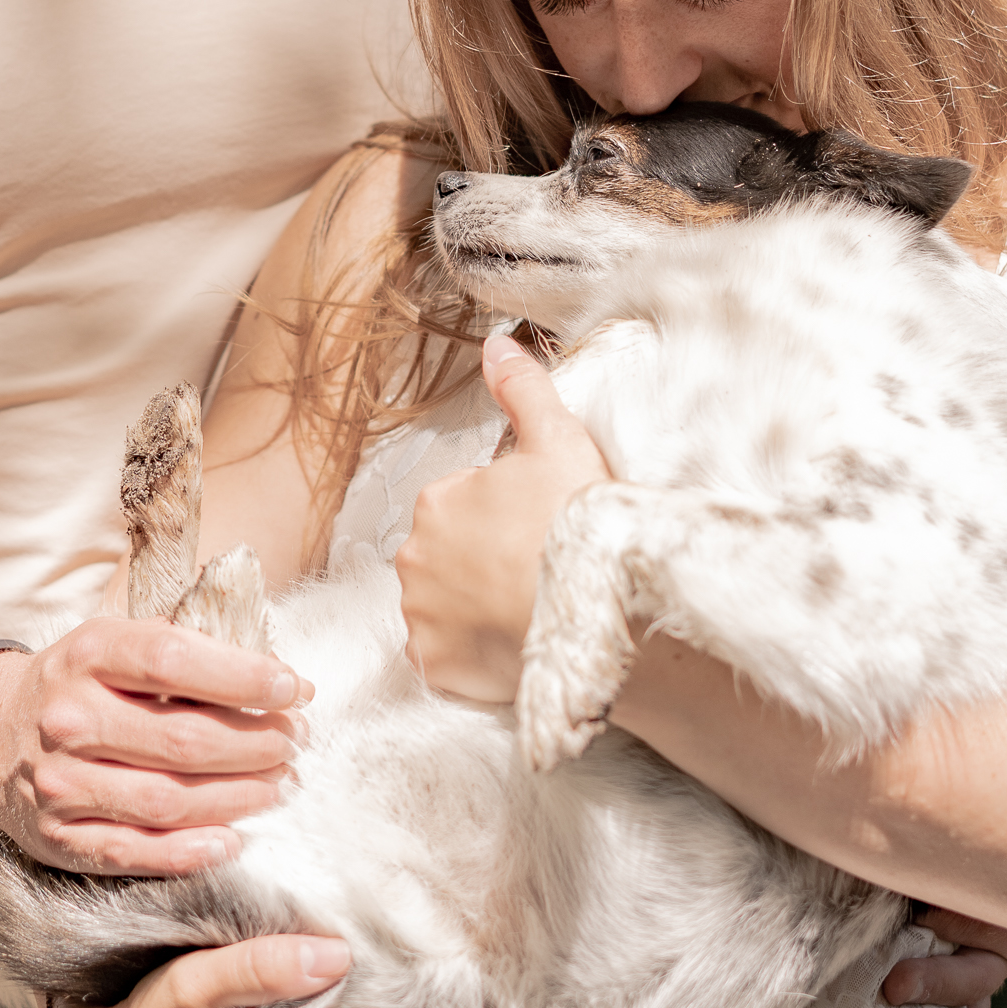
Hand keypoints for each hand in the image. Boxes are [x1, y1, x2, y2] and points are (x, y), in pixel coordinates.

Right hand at [0, 621, 308, 875]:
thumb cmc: (77, 682)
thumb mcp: (115, 642)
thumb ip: (184, 650)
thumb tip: (276, 675)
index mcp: (88, 653)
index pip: (175, 661)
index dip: (244, 676)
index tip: (295, 688)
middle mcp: (70, 717)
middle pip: (182, 738)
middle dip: (255, 743)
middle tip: (294, 742)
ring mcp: (59, 782)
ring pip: (166, 800)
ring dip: (237, 796)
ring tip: (277, 785)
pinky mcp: (58, 836)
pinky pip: (135, 851)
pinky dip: (191, 851)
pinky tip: (232, 839)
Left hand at [397, 332, 610, 702]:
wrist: (593, 612)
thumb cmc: (576, 524)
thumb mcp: (558, 438)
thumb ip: (521, 388)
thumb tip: (495, 342)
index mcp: (437, 500)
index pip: (464, 505)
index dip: (506, 516)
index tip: (540, 527)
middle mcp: (414, 556)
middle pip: (448, 555)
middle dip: (482, 561)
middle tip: (536, 569)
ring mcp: (421, 615)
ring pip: (442, 604)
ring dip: (473, 606)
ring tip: (526, 607)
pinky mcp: (434, 665)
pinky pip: (444, 656)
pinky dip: (468, 652)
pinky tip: (508, 641)